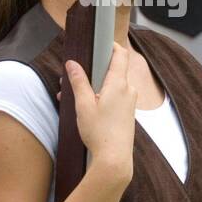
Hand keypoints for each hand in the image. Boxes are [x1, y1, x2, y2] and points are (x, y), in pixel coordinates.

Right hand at [64, 42, 136, 183]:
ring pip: (112, 86)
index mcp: (119, 84)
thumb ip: (78, 82)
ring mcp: (130, 103)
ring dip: (94, 86)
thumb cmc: (99, 132)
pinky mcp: (128, 114)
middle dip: (94, 70)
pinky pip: (115, 98)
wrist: (114, 160)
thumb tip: (72, 64)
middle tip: (76, 74)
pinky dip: (101, 98)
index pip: (120, 55)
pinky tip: (84, 108)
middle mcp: (128, 91)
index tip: (99, 42)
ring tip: (72, 96)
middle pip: (114, 70)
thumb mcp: (83, 105)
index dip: (111, 45)